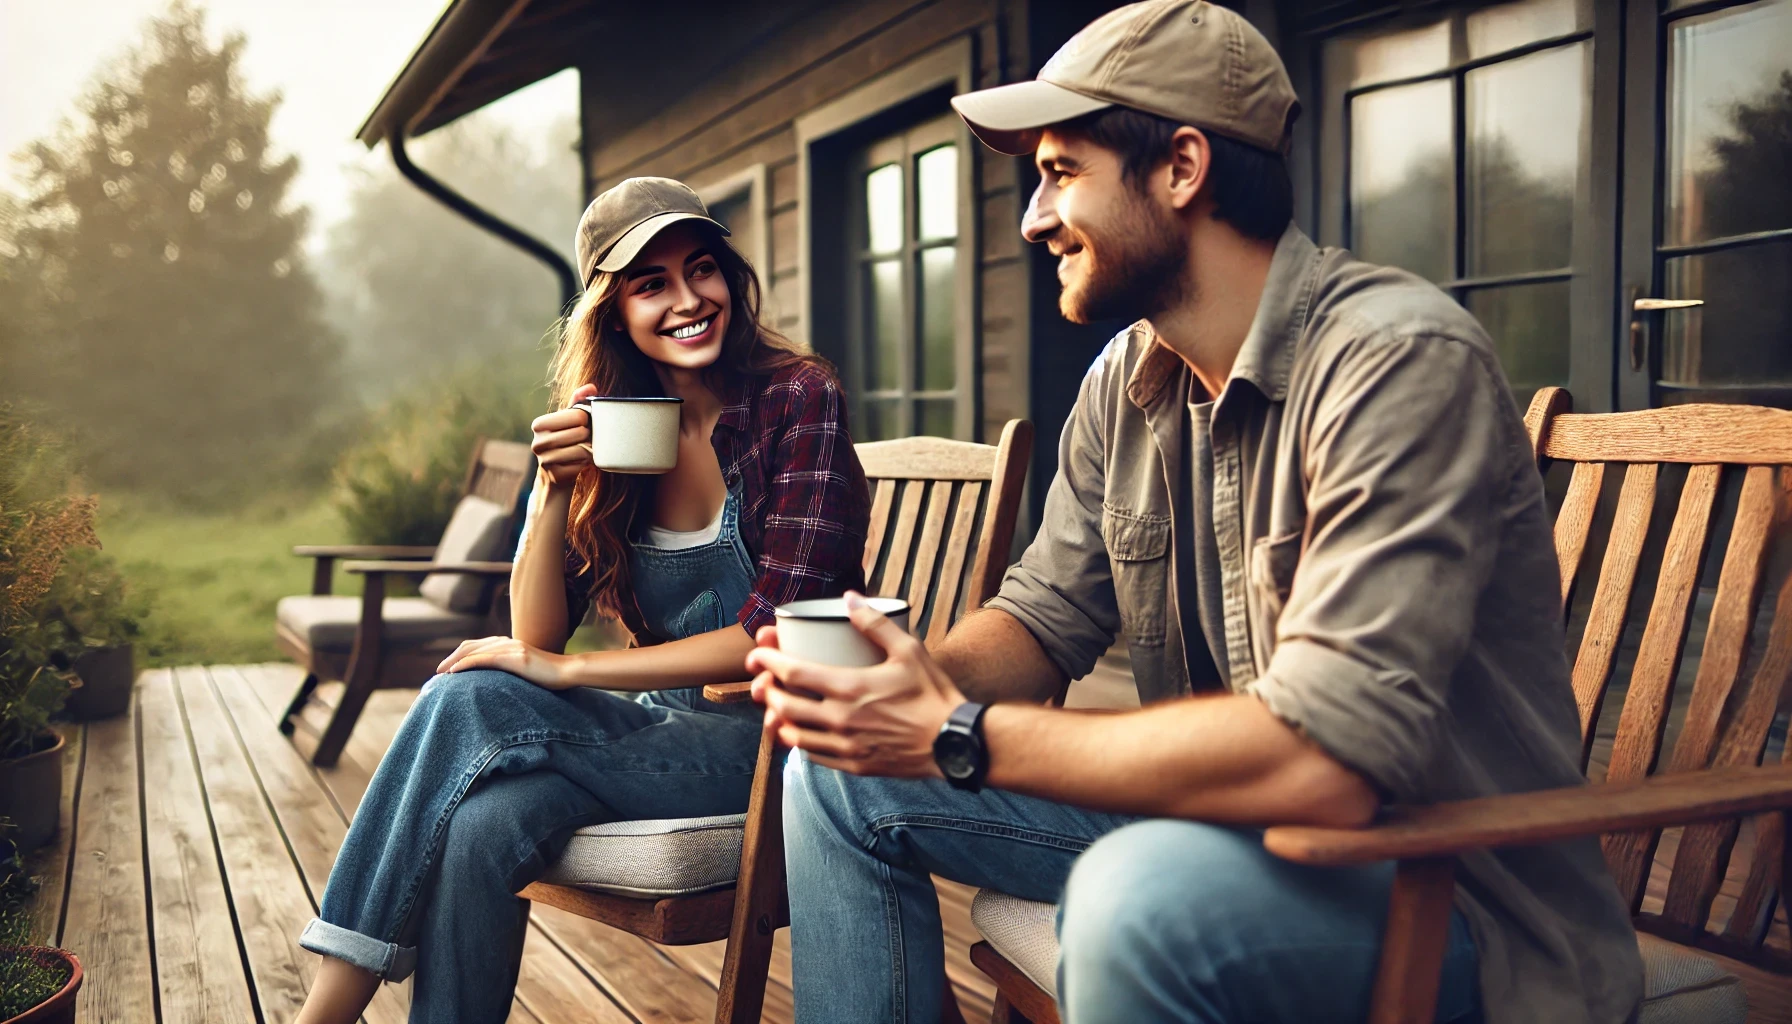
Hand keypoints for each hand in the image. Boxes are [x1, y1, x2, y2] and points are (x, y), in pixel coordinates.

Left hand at [437, 636, 572, 688]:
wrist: (568, 672)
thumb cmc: (550, 676)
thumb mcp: (526, 670)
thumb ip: (512, 669)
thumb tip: (499, 681)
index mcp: (509, 644)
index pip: (478, 645)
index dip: (460, 655)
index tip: (448, 668)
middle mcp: (508, 642)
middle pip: (471, 645)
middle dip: (452, 657)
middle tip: (438, 671)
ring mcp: (511, 648)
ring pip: (474, 651)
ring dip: (454, 661)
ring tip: (442, 672)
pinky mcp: (514, 658)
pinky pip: (484, 659)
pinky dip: (466, 664)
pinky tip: (454, 672)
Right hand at [531, 383, 597, 488]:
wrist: (556, 475)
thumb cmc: (565, 442)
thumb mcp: (567, 421)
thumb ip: (577, 402)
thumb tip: (591, 387)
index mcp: (539, 424)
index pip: (577, 415)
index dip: (585, 419)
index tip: (582, 424)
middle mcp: (538, 442)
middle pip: (581, 432)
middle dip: (588, 435)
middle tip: (585, 438)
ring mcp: (545, 460)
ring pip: (581, 449)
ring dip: (588, 449)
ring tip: (584, 449)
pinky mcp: (555, 475)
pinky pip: (581, 465)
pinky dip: (585, 463)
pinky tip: (580, 462)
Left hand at [744, 592, 964, 776]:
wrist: (955, 743)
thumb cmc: (933, 695)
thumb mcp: (908, 650)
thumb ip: (874, 623)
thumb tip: (850, 598)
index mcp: (850, 688)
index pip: (792, 673)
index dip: (767, 661)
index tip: (757, 653)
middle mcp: (840, 720)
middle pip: (783, 706)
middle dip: (765, 690)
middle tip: (762, 679)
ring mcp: (846, 747)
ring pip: (793, 736)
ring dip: (777, 719)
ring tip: (775, 706)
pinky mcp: (855, 765)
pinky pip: (814, 757)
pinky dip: (800, 742)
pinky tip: (802, 732)